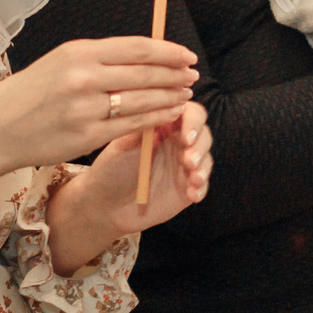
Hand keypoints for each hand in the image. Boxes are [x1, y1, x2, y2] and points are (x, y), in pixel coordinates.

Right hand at [0, 37, 199, 202]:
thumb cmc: (28, 95)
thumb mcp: (59, 63)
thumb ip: (97, 59)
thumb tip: (141, 56)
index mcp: (78, 52)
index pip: (136, 48)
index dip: (167, 51)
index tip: (186, 55)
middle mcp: (84, 77)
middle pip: (145, 73)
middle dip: (175, 75)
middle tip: (193, 75)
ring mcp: (86, 108)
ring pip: (142, 100)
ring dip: (170, 97)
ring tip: (186, 95)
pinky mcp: (87, 136)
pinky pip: (131, 125)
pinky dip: (155, 119)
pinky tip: (169, 115)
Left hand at [47, 104, 212, 273]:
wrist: (105, 204)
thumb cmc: (111, 169)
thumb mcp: (123, 145)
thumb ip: (144, 127)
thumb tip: (163, 108)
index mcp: (163, 125)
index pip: (188, 113)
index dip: (193, 121)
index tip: (187, 137)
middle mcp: (176, 142)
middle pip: (203, 133)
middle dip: (200, 145)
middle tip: (188, 160)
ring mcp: (183, 165)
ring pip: (206, 157)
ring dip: (203, 166)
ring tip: (193, 178)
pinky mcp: (187, 187)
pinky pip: (203, 184)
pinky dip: (202, 187)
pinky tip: (193, 194)